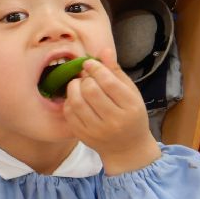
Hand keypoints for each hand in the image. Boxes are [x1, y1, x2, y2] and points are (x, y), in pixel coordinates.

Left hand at [63, 48, 160, 174]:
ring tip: (78, 85)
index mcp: (131, 107)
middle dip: (84, 78)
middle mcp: (114, 120)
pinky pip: (69, 113)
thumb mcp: (131, 93)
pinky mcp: (83, 136)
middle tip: (85, 76)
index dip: (95, 68)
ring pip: (77, 102)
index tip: (89, 63)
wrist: (127, 148)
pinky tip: (75, 98)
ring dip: (73, 88)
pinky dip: (69, 101)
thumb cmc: (131, 115)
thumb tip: (104, 50)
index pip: (109, 82)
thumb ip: (116, 72)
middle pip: (91, 91)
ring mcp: (97, 130)